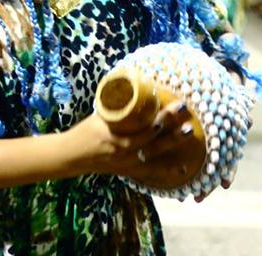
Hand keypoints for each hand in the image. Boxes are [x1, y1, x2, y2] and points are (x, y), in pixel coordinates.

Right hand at [68, 99, 201, 189]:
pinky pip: (151, 172)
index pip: (142, 124)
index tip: (175, 104)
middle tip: (185, 112)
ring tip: (188, 132)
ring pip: (154, 154)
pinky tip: (183, 167)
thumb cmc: (85, 131)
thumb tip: (135, 88)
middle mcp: (123, 149)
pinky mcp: (128, 171)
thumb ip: (118, 107)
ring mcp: (127, 162)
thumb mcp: (99, 116)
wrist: (73, 156)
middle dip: (171, 125)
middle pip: (152, 138)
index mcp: (114, 133)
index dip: (160, 115)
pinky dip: (167, 171)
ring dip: (172, 143)